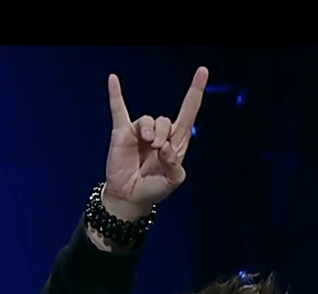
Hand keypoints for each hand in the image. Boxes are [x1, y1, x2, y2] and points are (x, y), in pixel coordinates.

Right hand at [103, 66, 208, 220]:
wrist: (131, 198)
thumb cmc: (154, 188)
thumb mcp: (173, 180)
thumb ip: (175, 165)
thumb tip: (164, 146)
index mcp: (176, 142)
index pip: (188, 112)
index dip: (195, 92)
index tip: (203, 71)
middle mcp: (160, 134)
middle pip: (165, 120)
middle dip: (163, 134)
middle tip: (157, 150)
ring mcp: (140, 132)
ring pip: (148, 119)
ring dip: (150, 131)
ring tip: (148, 144)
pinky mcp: (122, 133)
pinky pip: (119, 109)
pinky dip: (116, 94)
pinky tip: (113, 79)